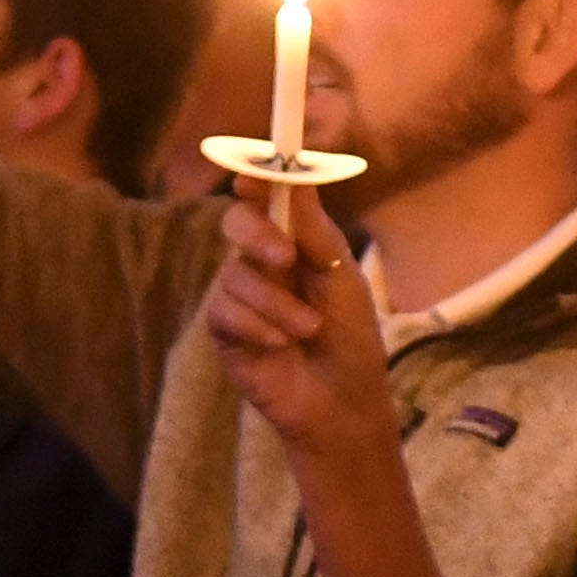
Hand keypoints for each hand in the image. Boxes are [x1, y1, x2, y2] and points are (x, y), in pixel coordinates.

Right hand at [198, 191, 398, 454]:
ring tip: (308, 330)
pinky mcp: (225, 331)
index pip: (267, 200)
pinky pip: (225, 312)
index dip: (257, 181)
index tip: (253, 175)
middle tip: (286, 258)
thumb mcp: (342, 280)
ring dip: (277, 304)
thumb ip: (316, 232)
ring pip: (236, 275)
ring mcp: (240, 296)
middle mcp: (262, 263)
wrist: (343, 401)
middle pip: (237, 224)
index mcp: (294, 243)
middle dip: (258, 236)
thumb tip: (296, 177)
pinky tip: (281, 346)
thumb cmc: (351, 339)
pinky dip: (258, 327)